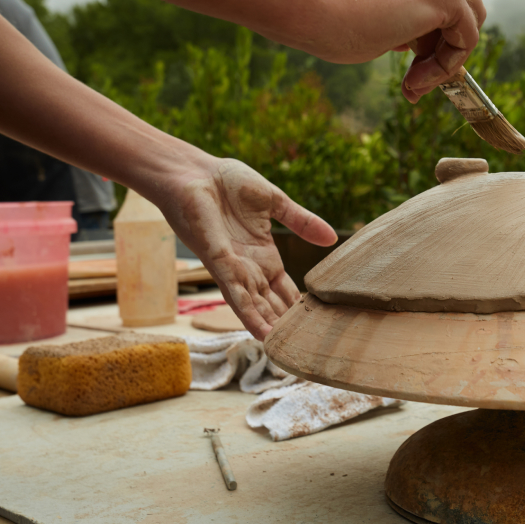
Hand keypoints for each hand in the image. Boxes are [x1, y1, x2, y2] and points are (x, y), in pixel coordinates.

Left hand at [158, 158, 336, 339]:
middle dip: (287, 324)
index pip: (286, 287)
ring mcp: (234, 268)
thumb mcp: (274, 201)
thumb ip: (301, 221)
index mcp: (263, 253)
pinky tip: (264, 335)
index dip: (299, 305)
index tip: (318, 324)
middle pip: (273, 304)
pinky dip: (251, 317)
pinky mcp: (219, 265)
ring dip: (272, 328)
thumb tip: (332, 239)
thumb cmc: (225, 181)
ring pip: (257, 307)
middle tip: (309, 347)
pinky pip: (237, 296)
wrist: (192, 172)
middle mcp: (249, 267)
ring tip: (289, 351)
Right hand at [308, 0, 486, 101]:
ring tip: (411, 83)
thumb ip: (391, 3)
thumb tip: (410, 32)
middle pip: (456, 0)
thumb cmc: (316, 2)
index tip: (399, 52)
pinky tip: (415, 81)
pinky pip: (465, 38)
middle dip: (435, 42)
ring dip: (441, 58)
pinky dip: (446, 66)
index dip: (422, 25)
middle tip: (410, 73)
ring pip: (465, 20)